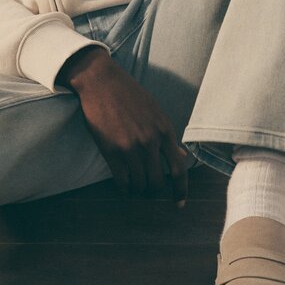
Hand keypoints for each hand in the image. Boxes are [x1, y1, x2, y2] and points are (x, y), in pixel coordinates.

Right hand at [61, 48, 192, 204]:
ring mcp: (130, 147)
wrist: (101, 81)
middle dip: (154, 192)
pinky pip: (121, 180)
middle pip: (158, 182)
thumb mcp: (156, 112)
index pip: (179, 169)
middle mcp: (150, 141)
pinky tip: (123, 189)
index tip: (179, 204)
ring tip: (134, 191)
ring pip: (140, 184)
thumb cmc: (130, 94)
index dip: (181, 190)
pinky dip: (123, 188)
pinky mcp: (111, 150)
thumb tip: (182, 156)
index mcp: (165, 131)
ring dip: (138, 191)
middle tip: (149, 193)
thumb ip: (168, 136)